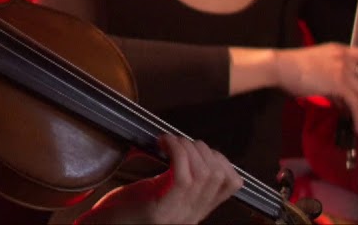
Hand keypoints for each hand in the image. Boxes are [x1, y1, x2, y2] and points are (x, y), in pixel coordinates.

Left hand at [79, 134, 241, 223]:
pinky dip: (176, 152)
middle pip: (219, 174)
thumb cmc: (125, 207)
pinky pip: (183, 177)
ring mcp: (179, 216)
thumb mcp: (160, 191)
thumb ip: (177, 178)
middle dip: (201, 148)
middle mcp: (192, 216)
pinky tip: (162, 143)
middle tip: (178, 141)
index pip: (231, 183)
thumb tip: (188, 147)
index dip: (220, 158)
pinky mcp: (161, 212)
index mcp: (196, 210)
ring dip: (186, 147)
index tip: (197, 148)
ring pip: (204, 173)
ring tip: (168, 141)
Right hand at [275, 43, 357, 131]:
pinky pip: (356, 103)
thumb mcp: (317, 68)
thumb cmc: (291, 67)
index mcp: (340, 50)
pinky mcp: (338, 83)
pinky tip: (356, 125)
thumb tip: (343, 102)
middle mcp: (345, 57)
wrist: (279, 66)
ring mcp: (343, 70)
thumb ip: (333, 83)